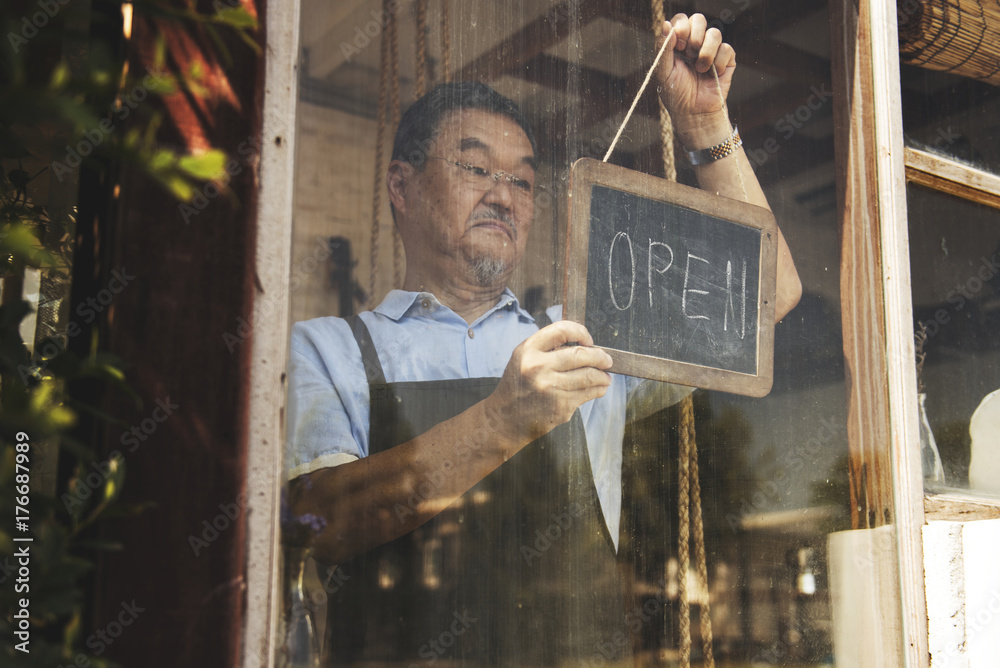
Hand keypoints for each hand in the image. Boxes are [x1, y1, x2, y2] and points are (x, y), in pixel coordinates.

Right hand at [484, 320, 612, 446]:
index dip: (581, 333)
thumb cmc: (518, 385)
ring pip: (590, 376)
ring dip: (603, 376)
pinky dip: (598, 390)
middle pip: (581, 355)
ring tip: (605, 377)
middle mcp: (538, 367)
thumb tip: (586, 346)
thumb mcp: (524, 358)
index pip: (562, 330)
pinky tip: (599, 389)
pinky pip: (588, 394)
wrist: (504, 419)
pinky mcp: (561, 407)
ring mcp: (550, 388)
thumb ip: (549, 348)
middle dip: (600, 357)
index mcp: (529, 350)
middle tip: (607, 360)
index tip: (589, 341)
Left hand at [655, 13, 735, 140]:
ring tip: (699, 69)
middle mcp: (695, 43)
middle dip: (693, 36)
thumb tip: (665, 24)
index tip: (678, 45)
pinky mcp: (726, 60)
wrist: (694, 113)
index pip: (681, 19)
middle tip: (688, 54)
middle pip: (699, 19)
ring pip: (715, 33)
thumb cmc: (676, 94)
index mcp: (678, 43)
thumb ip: (663, 48)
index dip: (681, 27)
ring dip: (705, 52)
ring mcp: (712, 50)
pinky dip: (717, 63)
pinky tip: (712, 74)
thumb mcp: (664, 71)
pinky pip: (726, 48)